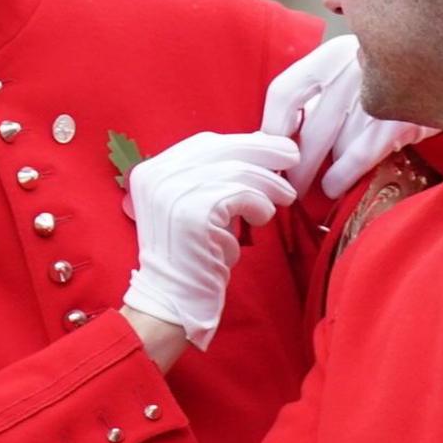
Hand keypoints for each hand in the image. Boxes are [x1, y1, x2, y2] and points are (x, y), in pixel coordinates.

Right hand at [122, 129, 304, 350]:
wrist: (171, 300)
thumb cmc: (191, 256)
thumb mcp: (190, 207)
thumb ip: (210, 177)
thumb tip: (260, 144)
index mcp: (149, 172)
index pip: (203, 142)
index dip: (242, 142)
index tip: (270, 147)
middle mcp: (155, 176)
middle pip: (221, 149)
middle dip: (263, 150)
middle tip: (292, 156)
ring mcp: (171, 193)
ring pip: (237, 171)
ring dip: (268, 183)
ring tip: (285, 196)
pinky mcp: (193, 212)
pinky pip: (242, 194)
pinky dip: (260, 206)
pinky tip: (262, 218)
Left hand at [262, 32, 416, 201]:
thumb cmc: (387, 76)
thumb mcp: (348, 73)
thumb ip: (316, 97)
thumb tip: (271, 140)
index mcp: (332, 54)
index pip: (286, 92)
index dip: (272, 129)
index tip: (270, 156)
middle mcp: (354, 65)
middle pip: (311, 128)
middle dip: (296, 166)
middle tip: (287, 189)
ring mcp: (382, 89)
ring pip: (338, 144)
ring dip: (322, 174)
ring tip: (317, 190)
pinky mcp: (407, 112)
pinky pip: (363, 152)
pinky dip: (345, 173)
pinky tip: (335, 186)